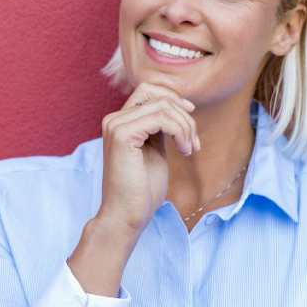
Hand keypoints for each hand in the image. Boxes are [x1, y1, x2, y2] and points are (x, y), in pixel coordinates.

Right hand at [97, 82, 197, 236]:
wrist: (127, 216)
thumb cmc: (142, 190)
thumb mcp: (154, 150)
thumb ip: (159, 128)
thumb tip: (178, 106)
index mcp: (120, 122)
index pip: (149, 90)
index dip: (175, 99)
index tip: (191, 121)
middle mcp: (114, 119)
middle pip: (157, 93)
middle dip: (183, 113)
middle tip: (193, 142)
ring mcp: (116, 125)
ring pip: (163, 105)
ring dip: (185, 126)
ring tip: (190, 149)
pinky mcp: (122, 135)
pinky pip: (161, 118)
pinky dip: (180, 132)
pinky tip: (184, 151)